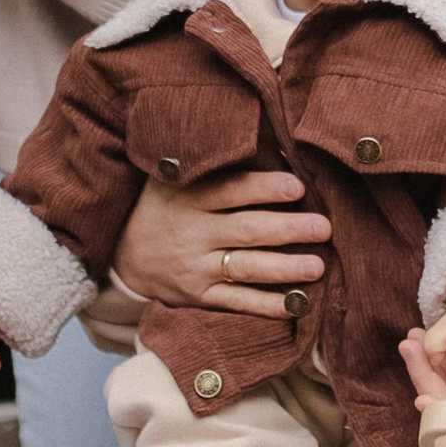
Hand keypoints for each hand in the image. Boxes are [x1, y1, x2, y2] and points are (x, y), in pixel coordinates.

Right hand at [118, 167, 329, 316]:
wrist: (122, 253)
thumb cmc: (163, 206)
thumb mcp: (173, 177)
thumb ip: (212, 162)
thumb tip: (267, 141)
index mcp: (190, 198)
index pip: (231, 191)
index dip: (264, 189)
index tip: (297, 187)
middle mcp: (194, 234)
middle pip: (246, 230)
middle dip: (287, 229)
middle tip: (323, 227)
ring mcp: (196, 268)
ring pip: (245, 268)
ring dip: (283, 268)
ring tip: (318, 265)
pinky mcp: (199, 296)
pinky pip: (236, 302)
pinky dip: (266, 305)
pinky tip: (295, 304)